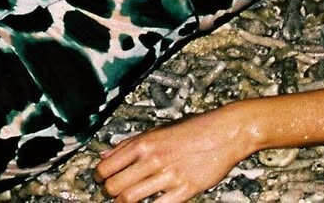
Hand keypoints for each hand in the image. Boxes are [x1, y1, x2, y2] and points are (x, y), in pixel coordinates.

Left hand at [93, 105, 254, 201]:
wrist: (224, 131)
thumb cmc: (192, 129)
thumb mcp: (157, 131)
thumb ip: (129, 144)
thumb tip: (106, 155)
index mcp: (143, 142)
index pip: (108, 166)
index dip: (99, 177)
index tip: (100, 181)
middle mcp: (152, 158)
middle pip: (115, 186)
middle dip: (109, 193)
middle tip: (111, 194)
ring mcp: (167, 175)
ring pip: (131, 198)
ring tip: (125, 202)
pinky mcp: (184, 190)